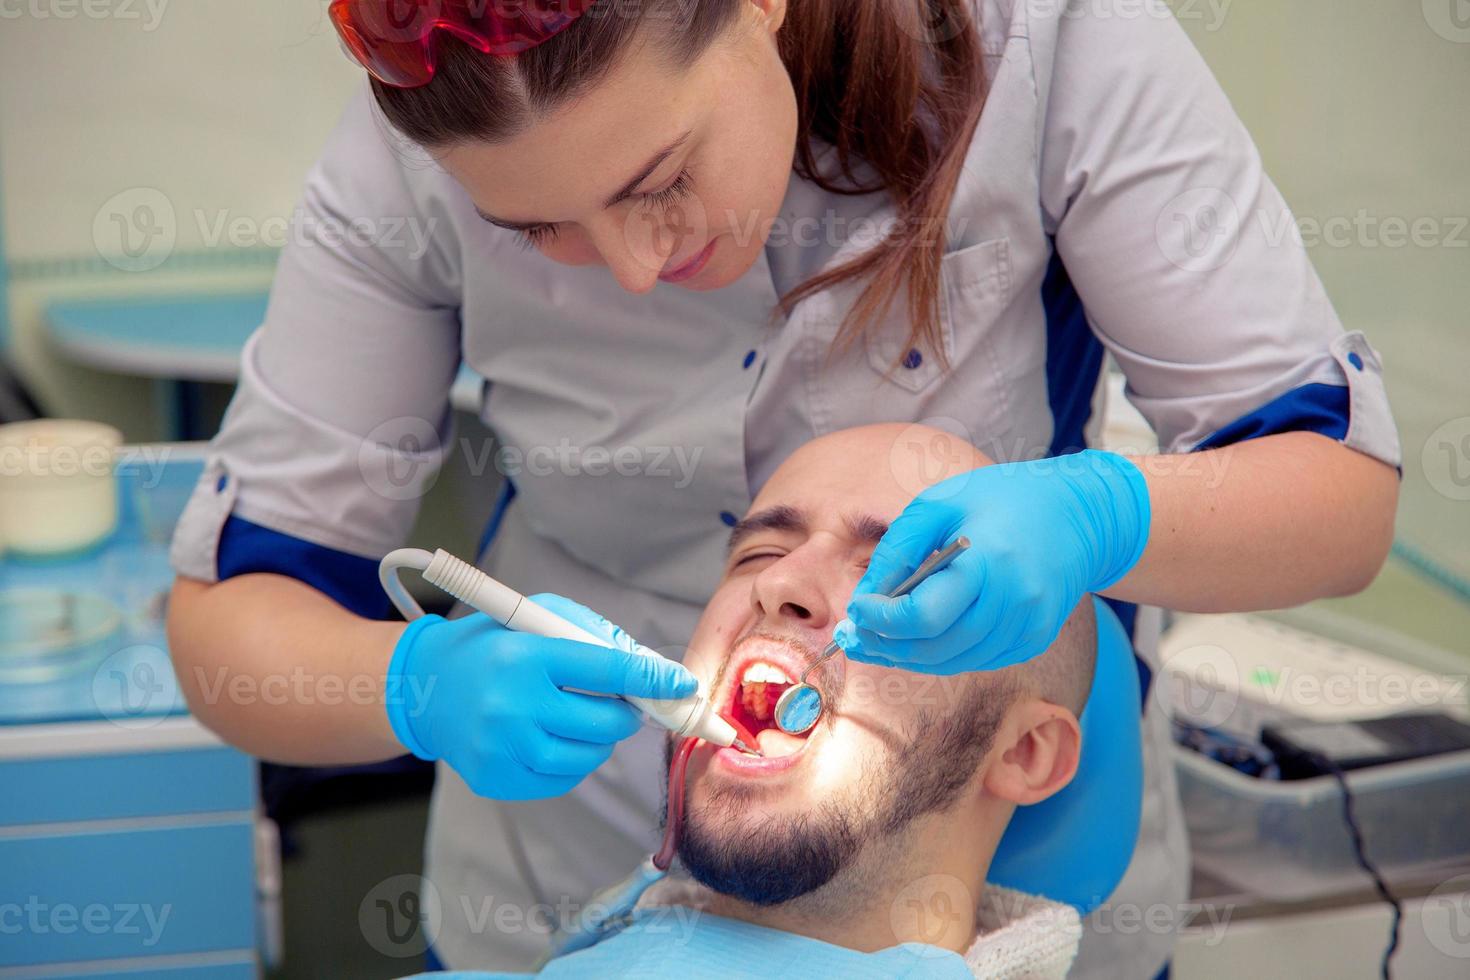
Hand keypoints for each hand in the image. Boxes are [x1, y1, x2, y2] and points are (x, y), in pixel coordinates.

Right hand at [383, 594, 696, 799]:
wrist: (424, 688)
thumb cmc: (492, 644)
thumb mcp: (536, 617)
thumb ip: (594, 635)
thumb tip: (652, 669)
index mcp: (525, 656)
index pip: (608, 669)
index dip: (653, 678)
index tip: (682, 684)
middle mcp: (512, 705)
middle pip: (604, 722)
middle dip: (626, 713)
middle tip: (624, 703)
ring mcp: (501, 748)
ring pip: (587, 758)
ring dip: (600, 740)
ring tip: (583, 718)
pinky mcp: (495, 779)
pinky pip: (559, 781)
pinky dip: (571, 762)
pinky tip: (552, 738)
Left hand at [836, 450, 1149, 673]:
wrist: (1080, 515)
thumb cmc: (1001, 499)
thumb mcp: (941, 503)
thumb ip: (900, 549)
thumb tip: (866, 598)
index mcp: (991, 563)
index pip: (924, 616)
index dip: (881, 620)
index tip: (855, 609)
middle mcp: (1014, 604)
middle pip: (934, 648)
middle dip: (885, 646)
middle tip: (852, 635)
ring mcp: (1028, 628)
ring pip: (951, 662)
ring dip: (907, 656)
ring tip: (874, 639)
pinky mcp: (1032, 641)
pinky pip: (974, 660)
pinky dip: (939, 654)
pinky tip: (917, 637)